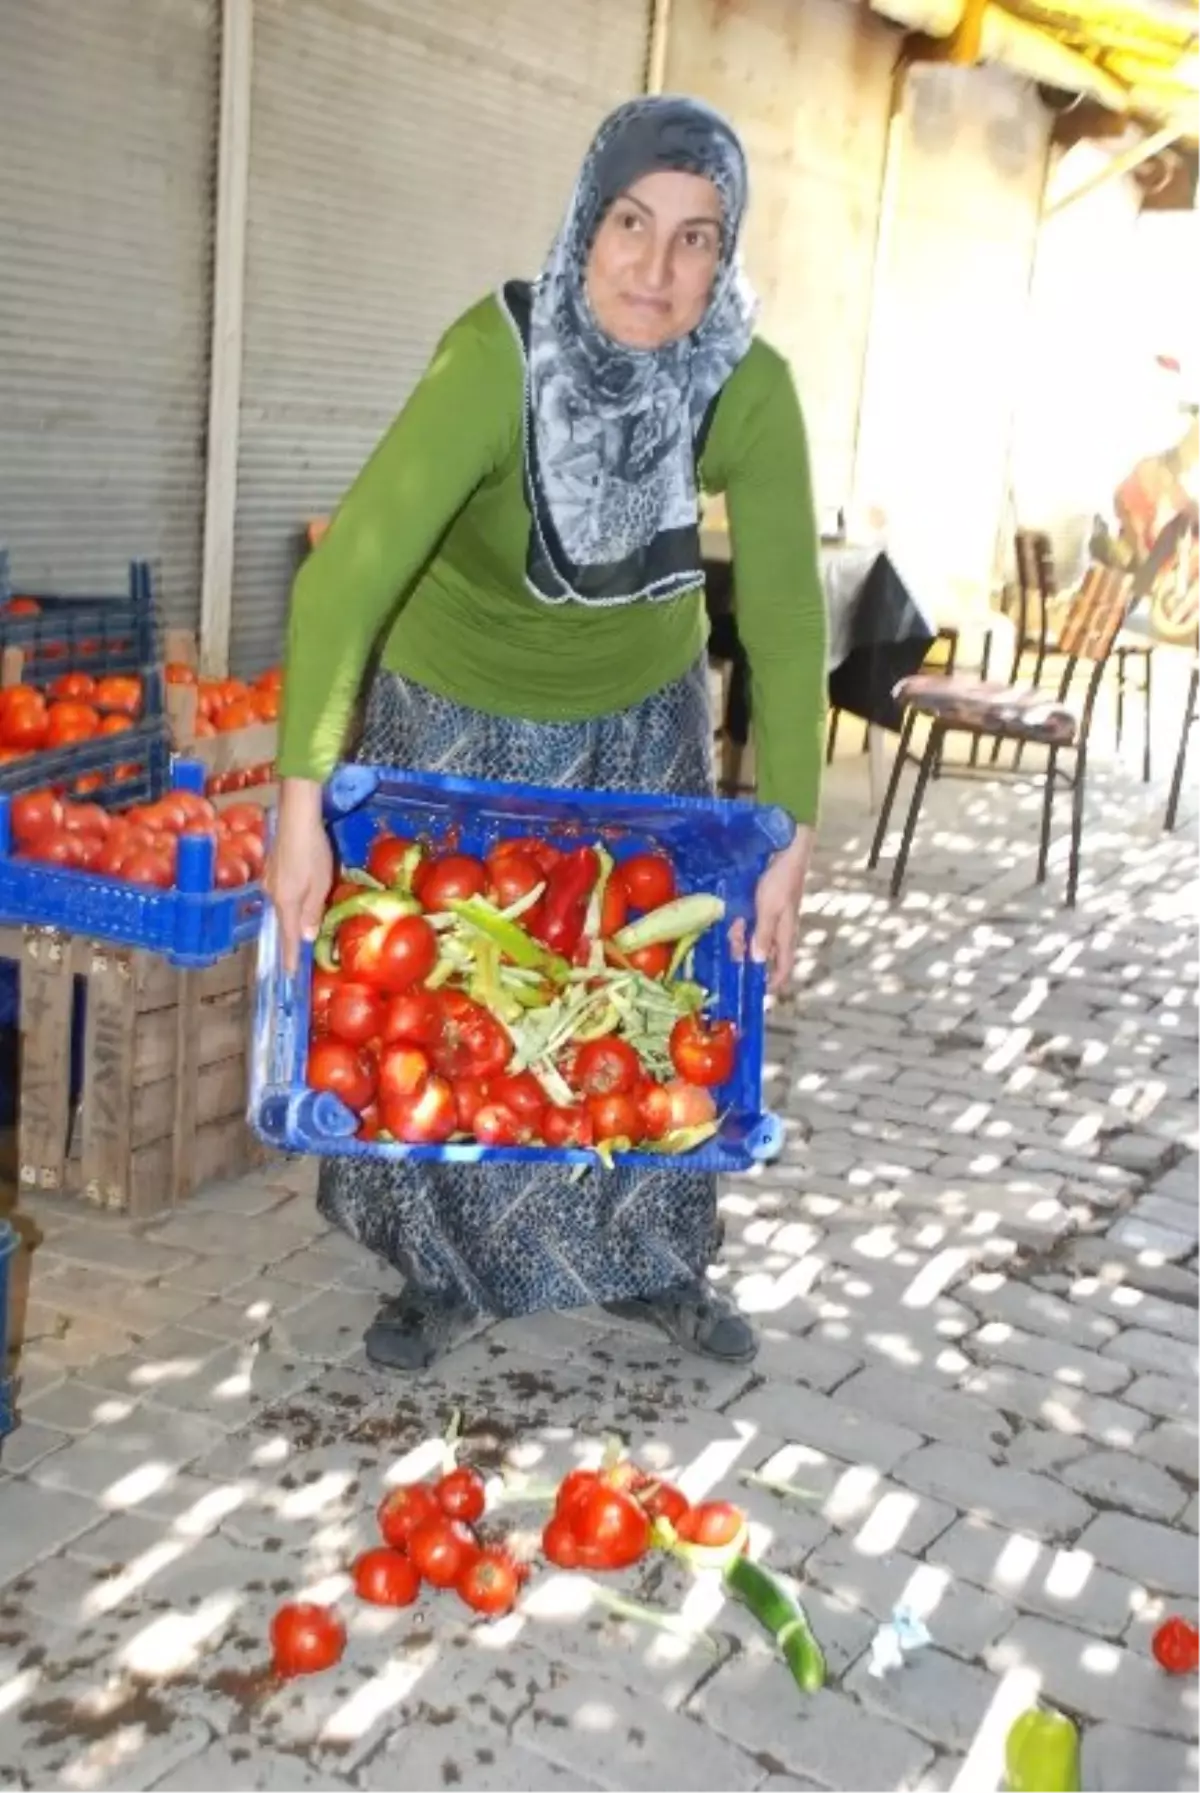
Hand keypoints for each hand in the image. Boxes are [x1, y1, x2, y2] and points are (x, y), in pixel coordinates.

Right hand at [263, 779, 332, 973]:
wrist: (296, 818)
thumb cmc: (312, 852)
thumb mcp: (320, 884)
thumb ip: (313, 911)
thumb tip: (305, 936)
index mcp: (285, 902)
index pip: (288, 936)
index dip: (290, 955)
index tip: (289, 973)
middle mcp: (272, 894)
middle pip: (282, 922)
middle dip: (290, 937)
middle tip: (297, 953)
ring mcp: (269, 880)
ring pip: (282, 906)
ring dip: (291, 917)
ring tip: (299, 928)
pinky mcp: (272, 868)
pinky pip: (281, 893)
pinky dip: (290, 901)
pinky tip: (298, 897)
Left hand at [731, 827, 811, 995]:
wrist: (787, 851)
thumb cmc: (781, 880)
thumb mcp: (770, 909)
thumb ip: (763, 935)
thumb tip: (757, 961)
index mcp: (785, 934)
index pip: (783, 966)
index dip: (775, 982)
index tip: (761, 992)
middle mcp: (778, 929)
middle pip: (762, 953)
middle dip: (745, 955)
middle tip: (731, 952)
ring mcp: (770, 916)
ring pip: (752, 936)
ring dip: (739, 936)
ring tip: (730, 929)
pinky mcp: (762, 904)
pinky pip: (748, 920)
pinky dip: (739, 922)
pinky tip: (730, 918)